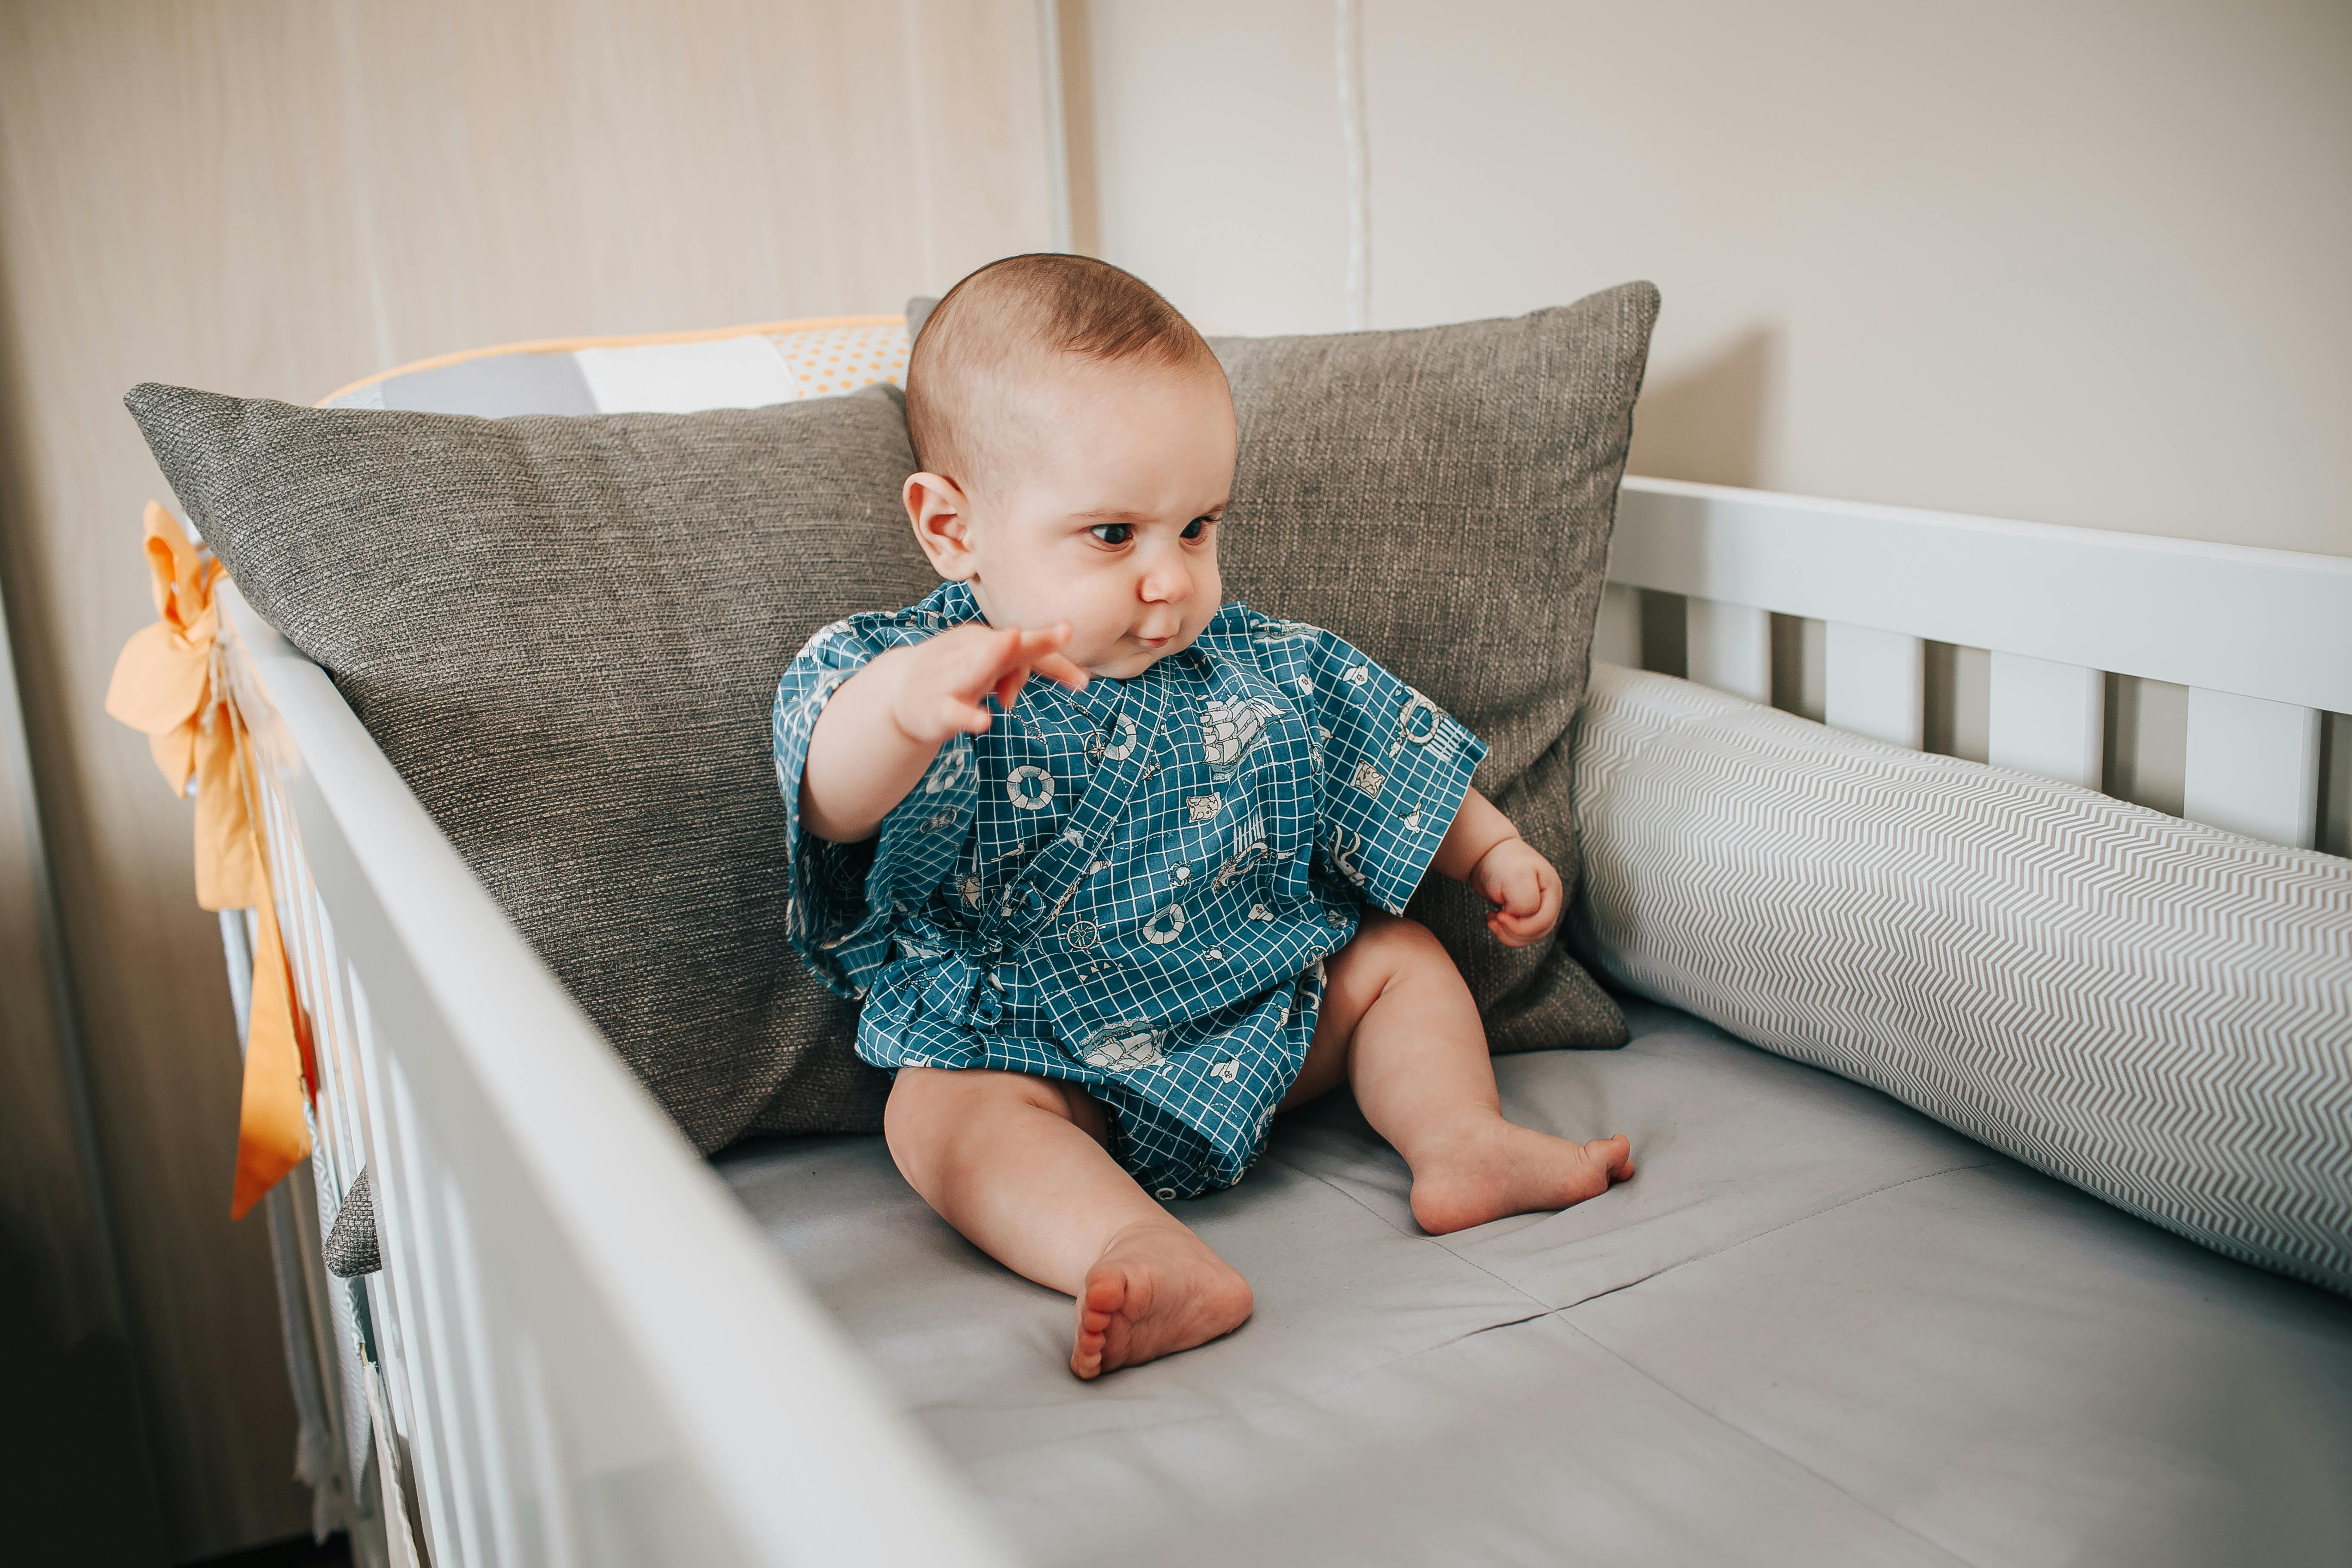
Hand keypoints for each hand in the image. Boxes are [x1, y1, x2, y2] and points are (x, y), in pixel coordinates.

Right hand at [889, 622, 1088, 745]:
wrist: (898, 691)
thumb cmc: (955, 677)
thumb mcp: (988, 673)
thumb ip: (1014, 674)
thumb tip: (1035, 684)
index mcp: (987, 644)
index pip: (1026, 650)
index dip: (1056, 664)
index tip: (1083, 683)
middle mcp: (970, 653)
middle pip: (1008, 648)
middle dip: (1035, 641)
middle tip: (1065, 631)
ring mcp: (951, 678)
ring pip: (975, 666)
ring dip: (993, 654)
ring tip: (1012, 640)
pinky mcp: (936, 707)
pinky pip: (954, 711)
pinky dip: (968, 716)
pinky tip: (984, 722)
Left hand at [1469, 836, 1560, 946]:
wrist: (1486, 852)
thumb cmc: (1502, 861)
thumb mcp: (1515, 877)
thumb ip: (1525, 902)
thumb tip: (1523, 918)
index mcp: (1551, 889)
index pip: (1544, 921)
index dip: (1522, 926)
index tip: (1500, 915)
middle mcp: (1548, 900)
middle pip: (1539, 931)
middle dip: (1515, 932)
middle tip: (1494, 920)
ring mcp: (1538, 906)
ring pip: (1530, 935)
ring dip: (1509, 934)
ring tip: (1491, 921)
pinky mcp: (1524, 912)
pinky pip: (1520, 932)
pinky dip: (1506, 931)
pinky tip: (1493, 919)